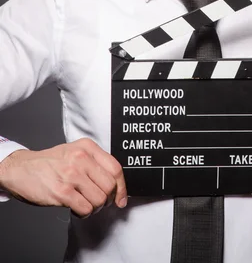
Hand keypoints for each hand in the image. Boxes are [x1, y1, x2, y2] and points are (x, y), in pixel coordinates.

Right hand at [0, 138, 126, 216]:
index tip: (121, 198)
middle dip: (107, 199)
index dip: (122, 187)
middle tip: (98, 201)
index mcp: (87, 147)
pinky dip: (84, 213)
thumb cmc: (50, 162)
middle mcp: (81, 158)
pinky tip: (75, 207)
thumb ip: (94, 161)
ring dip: (94, 207)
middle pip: (109, 186)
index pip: (115, 168)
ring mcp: (71, 175)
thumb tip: (115, 182)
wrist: (21, 168)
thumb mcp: (75, 151)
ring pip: (99, 199)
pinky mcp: (62, 192)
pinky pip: (85, 208)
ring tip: (84, 203)